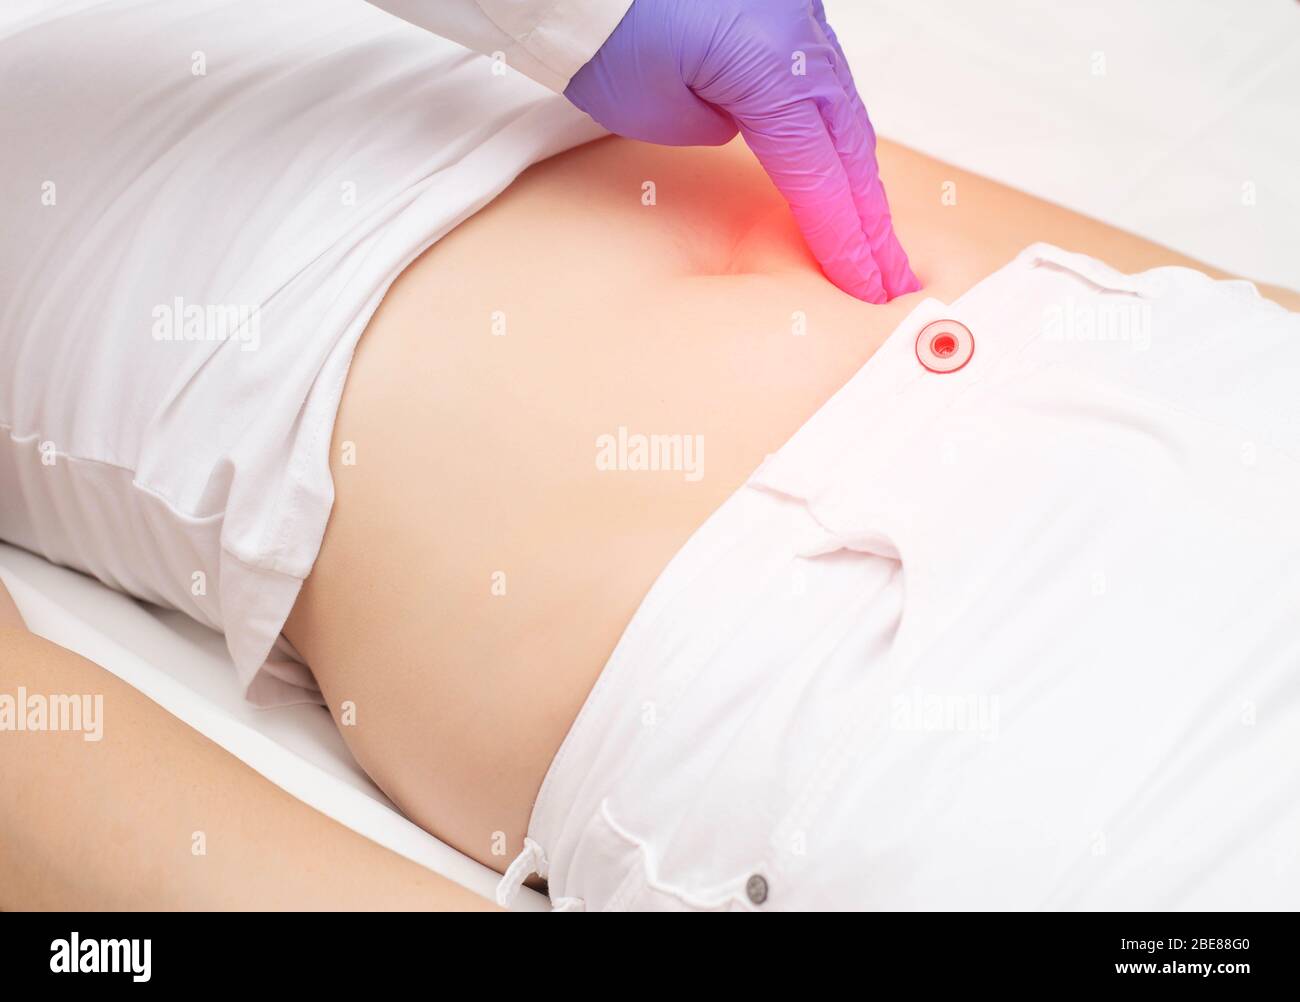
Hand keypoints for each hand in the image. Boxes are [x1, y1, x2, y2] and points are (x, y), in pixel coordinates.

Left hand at [565, 0, 918, 302]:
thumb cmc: (602, 24)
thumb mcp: (654, 109)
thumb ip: (714, 131)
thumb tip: (741, 128)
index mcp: (772, 66)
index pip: (820, 178)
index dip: (844, 239)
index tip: (865, 282)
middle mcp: (798, 31)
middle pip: (850, 145)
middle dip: (871, 216)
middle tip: (888, 271)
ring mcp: (798, 8)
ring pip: (844, 106)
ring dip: (856, 170)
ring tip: (871, 227)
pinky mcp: (785, 0)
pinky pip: (823, 73)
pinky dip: (833, 121)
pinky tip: (841, 156)